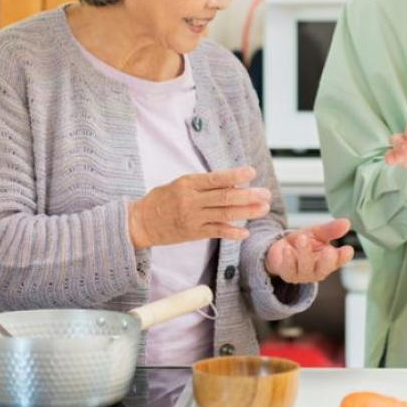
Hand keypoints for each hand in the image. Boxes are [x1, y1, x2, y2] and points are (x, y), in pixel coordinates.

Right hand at [127, 166, 269, 248]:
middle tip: (265, 194)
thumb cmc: (162, 199)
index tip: (252, 173)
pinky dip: (232, 232)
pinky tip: (245, 232)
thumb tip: (231, 183)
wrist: (141, 222)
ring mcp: (193, 218)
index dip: (235, 176)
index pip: (216, 178)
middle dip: (248, 195)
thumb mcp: (180, 183)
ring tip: (263, 208)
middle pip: (225, 197)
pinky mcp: (193, 233)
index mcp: (188, 183)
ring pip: (224, 214)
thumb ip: (203, 184)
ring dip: (246, 212)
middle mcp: (191, 200)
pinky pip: (216, 231)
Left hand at [264, 218, 355, 283]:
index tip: (348, 249)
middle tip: (329, 251)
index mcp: (329, 260)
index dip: (344, 256)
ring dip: (304, 253)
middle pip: (324, 269)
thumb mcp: (317, 233)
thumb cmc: (303, 242)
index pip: (339, 260)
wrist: (281, 249)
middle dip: (327, 261)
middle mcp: (318, 270)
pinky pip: (288, 269)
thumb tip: (347, 222)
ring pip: (305, 267)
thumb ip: (330, 229)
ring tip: (302, 239)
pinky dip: (288, 259)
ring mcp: (303, 274)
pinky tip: (287, 249)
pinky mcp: (288, 275)